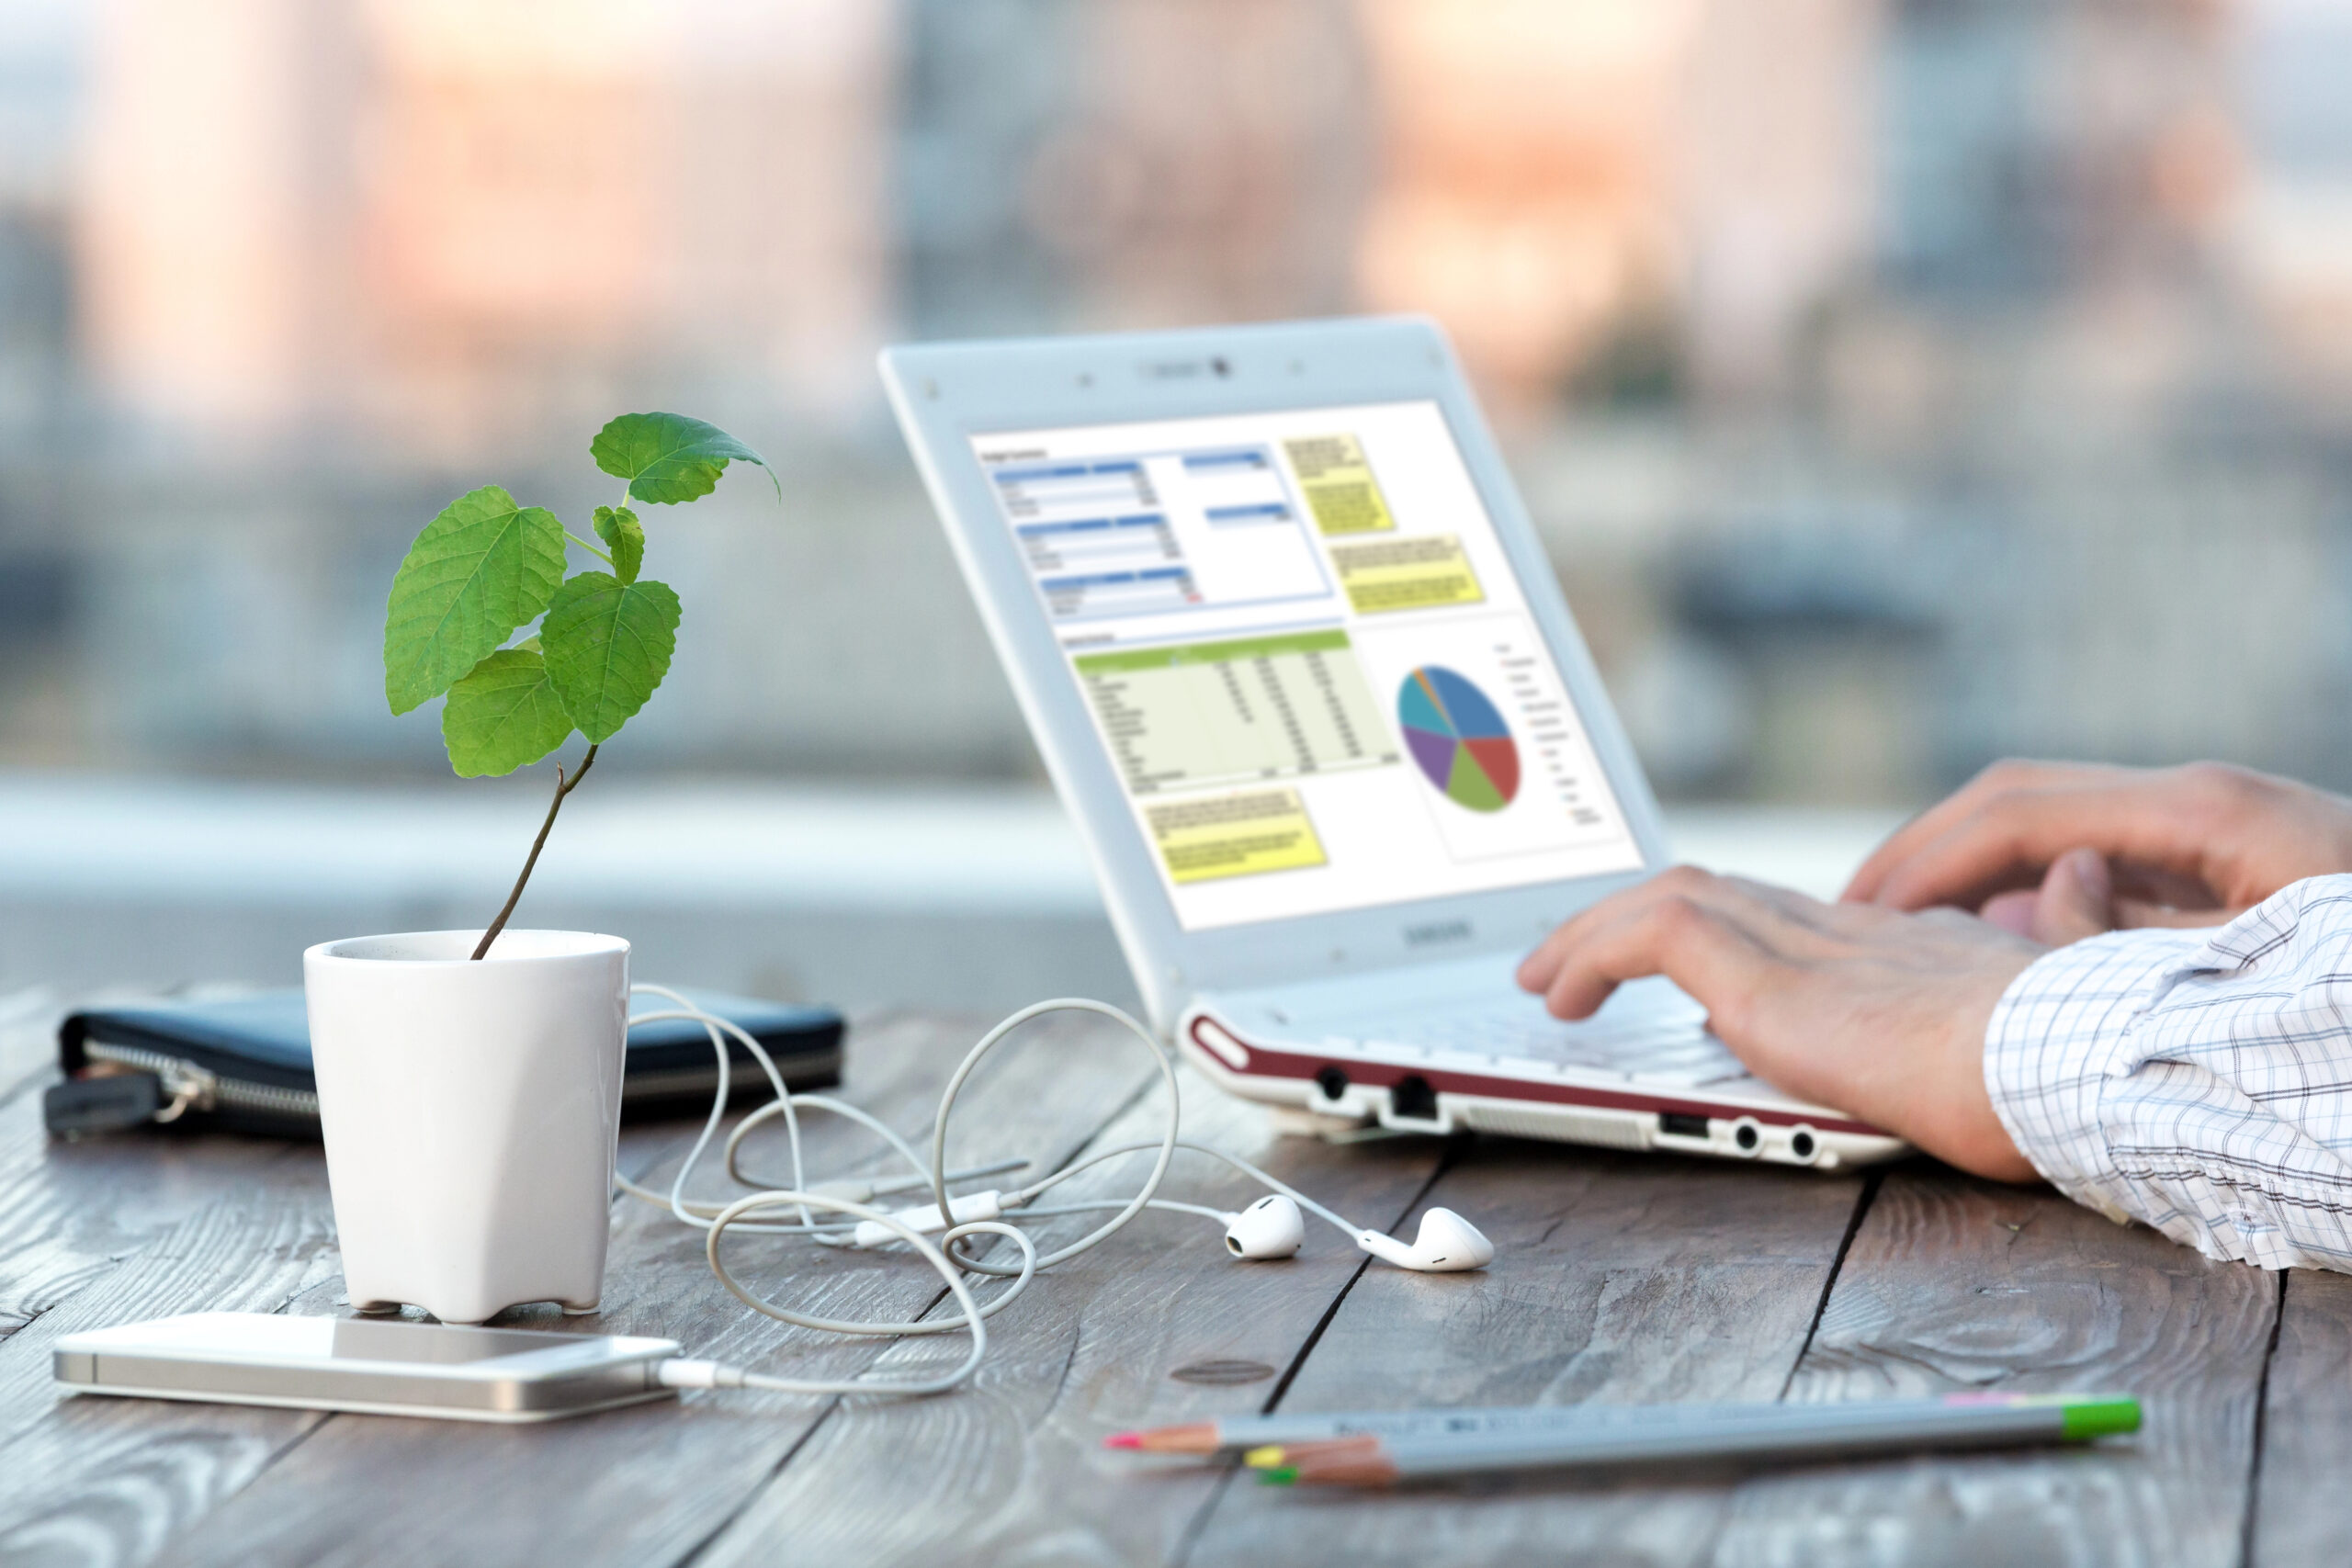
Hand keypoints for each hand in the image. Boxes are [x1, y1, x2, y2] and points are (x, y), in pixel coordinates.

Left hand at [1517, 867, 2043, 1179]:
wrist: (2075, 1064)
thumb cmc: (2076, 1068)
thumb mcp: (2043, 1019)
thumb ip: (2015, 987)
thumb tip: (2034, 940)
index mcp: (1909, 947)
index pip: (1797, 914)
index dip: (1737, 923)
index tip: (1699, 958)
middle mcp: (1850, 931)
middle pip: (1722, 894)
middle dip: (1640, 918)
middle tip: (1580, 959)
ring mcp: (1808, 946)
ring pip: (1673, 897)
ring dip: (1595, 930)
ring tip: (1549, 976)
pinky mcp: (1771, 977)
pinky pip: (1655, 931)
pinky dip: (1597, 949)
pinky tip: (1564, 988)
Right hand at [1843, 761, 2351, 938]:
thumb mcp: (2252, 972)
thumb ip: (2125, 940)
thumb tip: (2030, 909)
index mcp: (2200, 811)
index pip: (2015, 810)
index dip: (1922, 863)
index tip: (1857, 920)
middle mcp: (2199, 802)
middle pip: (2019, 801)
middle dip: (1923, 857)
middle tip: (1848, 922)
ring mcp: (2214, 829)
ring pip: (2053, 831)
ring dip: (1969, 876)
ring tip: (1899, 938)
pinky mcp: (2229, 866)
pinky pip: (2100, 865)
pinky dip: (2030, 896)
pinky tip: (2002, 948)